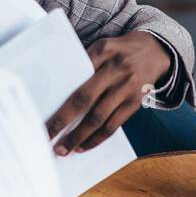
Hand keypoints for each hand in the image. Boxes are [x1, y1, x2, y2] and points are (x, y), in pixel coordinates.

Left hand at [47, 30, 171, 153]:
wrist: (156, 50)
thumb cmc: (119, 51)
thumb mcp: (102, 47)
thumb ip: (83, 62)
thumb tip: (56, 88)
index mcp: (102, 51)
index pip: (74, 73)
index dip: (57, 94)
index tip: (39, 110)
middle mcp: (116, 69)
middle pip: (84, 99)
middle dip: (62, 121)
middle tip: (45, 137)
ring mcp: (127, 87)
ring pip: (98, 117)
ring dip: (79, 136)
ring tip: (62, 150)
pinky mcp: (136, 102)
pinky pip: (114, 125)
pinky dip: (97, 139)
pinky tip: (83, 147)